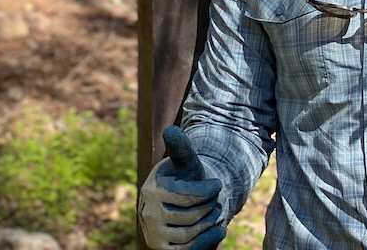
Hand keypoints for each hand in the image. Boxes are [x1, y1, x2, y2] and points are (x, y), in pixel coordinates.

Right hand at [137, 126, 226, 249]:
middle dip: (210, 207)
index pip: (187, 195)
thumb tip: (171, 129)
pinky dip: (207, 241)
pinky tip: (218, 231)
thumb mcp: (186, 162)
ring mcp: (153, 233)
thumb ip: (181, 148)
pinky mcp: (160, 249)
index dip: (208, 190)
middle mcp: (148, 213)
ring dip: (210, 223)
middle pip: (191, 216)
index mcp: (153, 189)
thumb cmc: (186, 178)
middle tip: (215, 201)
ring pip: (190, 234)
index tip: (218, 185)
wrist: (181, 202)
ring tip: (215, 213)